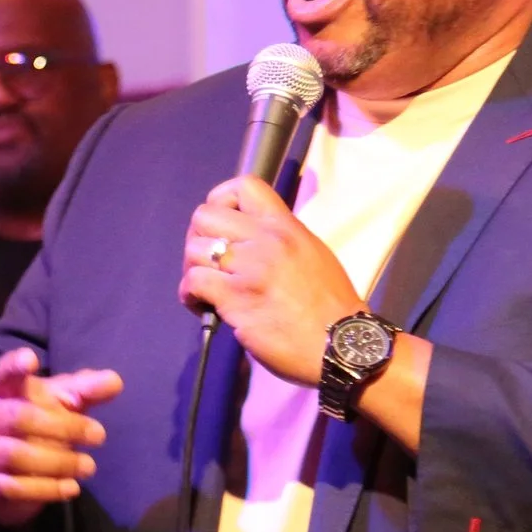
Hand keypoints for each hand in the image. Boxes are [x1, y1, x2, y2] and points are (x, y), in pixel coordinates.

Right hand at [0, 347, 123, 528]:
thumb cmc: (34, 429)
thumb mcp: (58, 406)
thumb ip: (83, 392)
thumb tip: (115, 381)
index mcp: (1, 391)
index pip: (4, 373)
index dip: (14, 366)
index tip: (31, 359)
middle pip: (21, 417)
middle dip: (64, 427)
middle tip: (99, 435)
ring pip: (18, 455)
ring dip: (60, 462)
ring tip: (89, 466)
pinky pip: (14, 487)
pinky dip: (47, 489)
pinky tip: (72, 488)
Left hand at [180, 176, 363, 385]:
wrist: (342, 345)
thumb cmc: (333, 308)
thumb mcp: (314, 256)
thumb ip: (282, 243)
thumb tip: (253, 244)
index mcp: (286, 226)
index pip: (245, 186)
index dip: (221, 201)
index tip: (223, 226)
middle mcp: (266, 240)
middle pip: (205, 215)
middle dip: (198, 238)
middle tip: (209, 261)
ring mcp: (250, 268)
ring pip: (194, 249)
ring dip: (193, 269)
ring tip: (206, 289)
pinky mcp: (236, 298)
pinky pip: (193, 282)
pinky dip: (189, 295)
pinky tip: (203, 306)